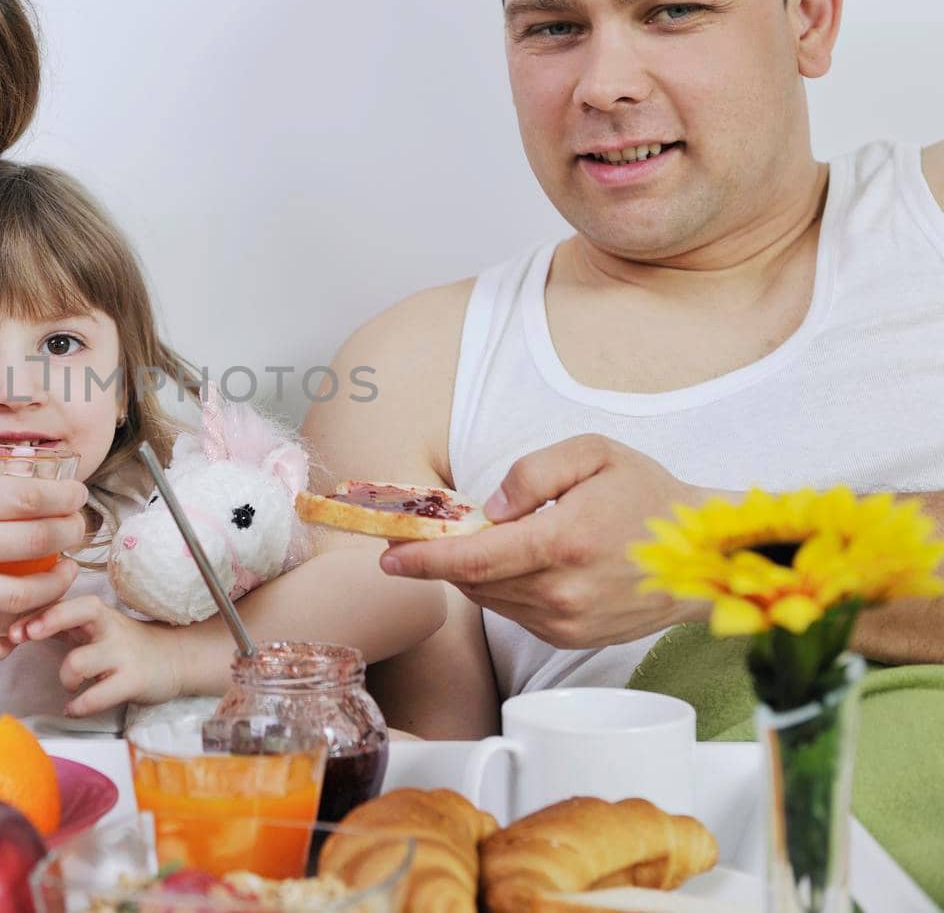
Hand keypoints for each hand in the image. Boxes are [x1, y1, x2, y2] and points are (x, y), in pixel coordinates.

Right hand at [0, 459, 86, 660]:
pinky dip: (3, 642)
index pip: (26, 498)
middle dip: (70, 534)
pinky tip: (13, 630)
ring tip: (61, 574)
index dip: (64, 496)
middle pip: (37, 542)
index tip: (78, 493)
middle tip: (78, 529)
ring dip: (53, 585)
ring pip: (23, 596)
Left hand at [5, 595, 184, 717]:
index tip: (14, 630)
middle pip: (79, 611)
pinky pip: (97, 697)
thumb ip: (58, 625)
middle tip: (26, 636)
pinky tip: (73, 708)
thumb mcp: (93, 628)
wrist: (173, 659)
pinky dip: (78, 707)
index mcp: (96, 612)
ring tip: (69, 685)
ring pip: (80, 661)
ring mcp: (121, 654)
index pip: (63, 602)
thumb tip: (15, 627)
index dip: (36, 613)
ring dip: (65, 677)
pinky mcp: (132, 681)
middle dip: (47, 621)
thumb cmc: (122, 645)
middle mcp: (109, 627)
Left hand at [380, 435, 711, 647]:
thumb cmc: (649, 496)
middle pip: (473, 581)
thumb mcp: (594, 453)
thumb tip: (488, 511)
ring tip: (490, 540)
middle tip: (432, 532)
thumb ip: (532, 473)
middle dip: (444, 558)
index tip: (388, 556)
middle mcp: (562, 593)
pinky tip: (523, 562)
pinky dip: (503, 588)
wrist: (703, 556)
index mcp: (564, 544)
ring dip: (475, 572)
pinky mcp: (571, 639)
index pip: (472, 560)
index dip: (422, 559)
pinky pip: (514, 612)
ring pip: (490, 598)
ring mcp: (567, 623)